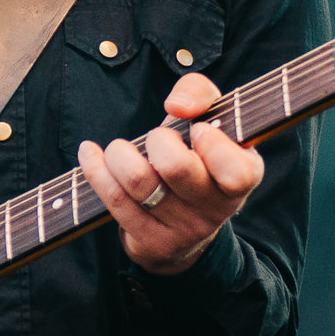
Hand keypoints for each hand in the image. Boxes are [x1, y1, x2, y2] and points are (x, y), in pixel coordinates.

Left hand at [78, 73, 263, 275]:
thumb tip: (177, 106)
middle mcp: (217, 208)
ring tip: (119, 149)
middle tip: (156, 139)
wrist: (186, 223)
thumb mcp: (209, 119)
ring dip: (119, 154)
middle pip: (176, 168)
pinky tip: (90, 154)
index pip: (237, 171)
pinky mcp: (151, 242)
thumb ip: (199, 93)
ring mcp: (184, 229)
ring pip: (138, 182)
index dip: (213, 146)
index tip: (197, 130)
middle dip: (156, 140)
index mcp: (244, 176)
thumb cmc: (197, 155)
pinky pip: (115, 200)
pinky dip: (96, 170)